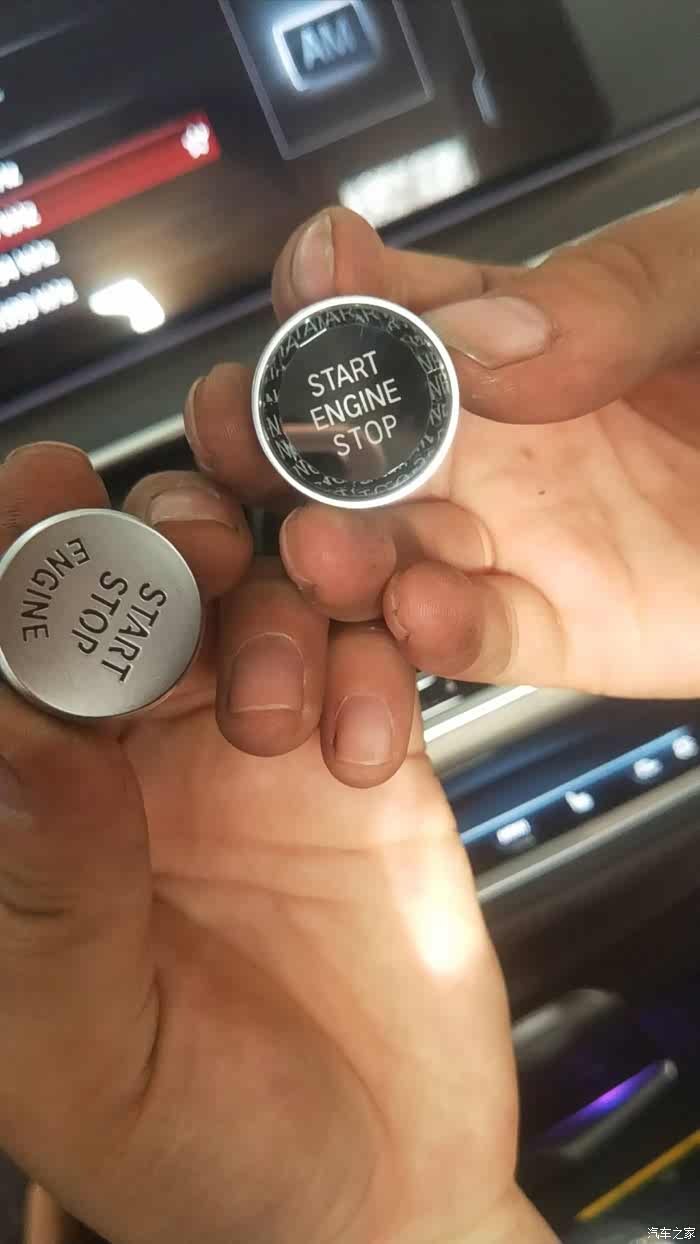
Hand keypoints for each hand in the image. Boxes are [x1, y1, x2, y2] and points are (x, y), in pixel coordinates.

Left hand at [0, 445, 553, 1243]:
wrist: (377, 1192)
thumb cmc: (202, 1150)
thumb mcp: (91, 1052)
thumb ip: (46, 900)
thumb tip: (19, 735)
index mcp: (45, 819)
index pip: (13, 655)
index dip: (19, 564)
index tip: (43, 493)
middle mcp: (141, 764)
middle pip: (136, 588)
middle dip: (158, 542)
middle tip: (195, 546)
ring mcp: (259, 750)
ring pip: (256, 595)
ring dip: (277, 597)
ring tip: (292, 702)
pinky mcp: (363, 754)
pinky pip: (369, 651)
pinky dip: (376, 657)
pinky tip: (370, 749)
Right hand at [186, 197, 699, 707]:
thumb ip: (599, 298)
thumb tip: (477, 339)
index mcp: (493, 330)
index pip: (370, 301)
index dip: (326, 292)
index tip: (318, 287)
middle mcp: (473, 439)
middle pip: (327, 443)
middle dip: (267, 443)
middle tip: (255, 438)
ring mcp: (503, 538)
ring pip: (372, 560)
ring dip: (329, 561)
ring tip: (329, 554)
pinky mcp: (552, 629)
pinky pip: (476, 638)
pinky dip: (438, 634)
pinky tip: (422, 616)